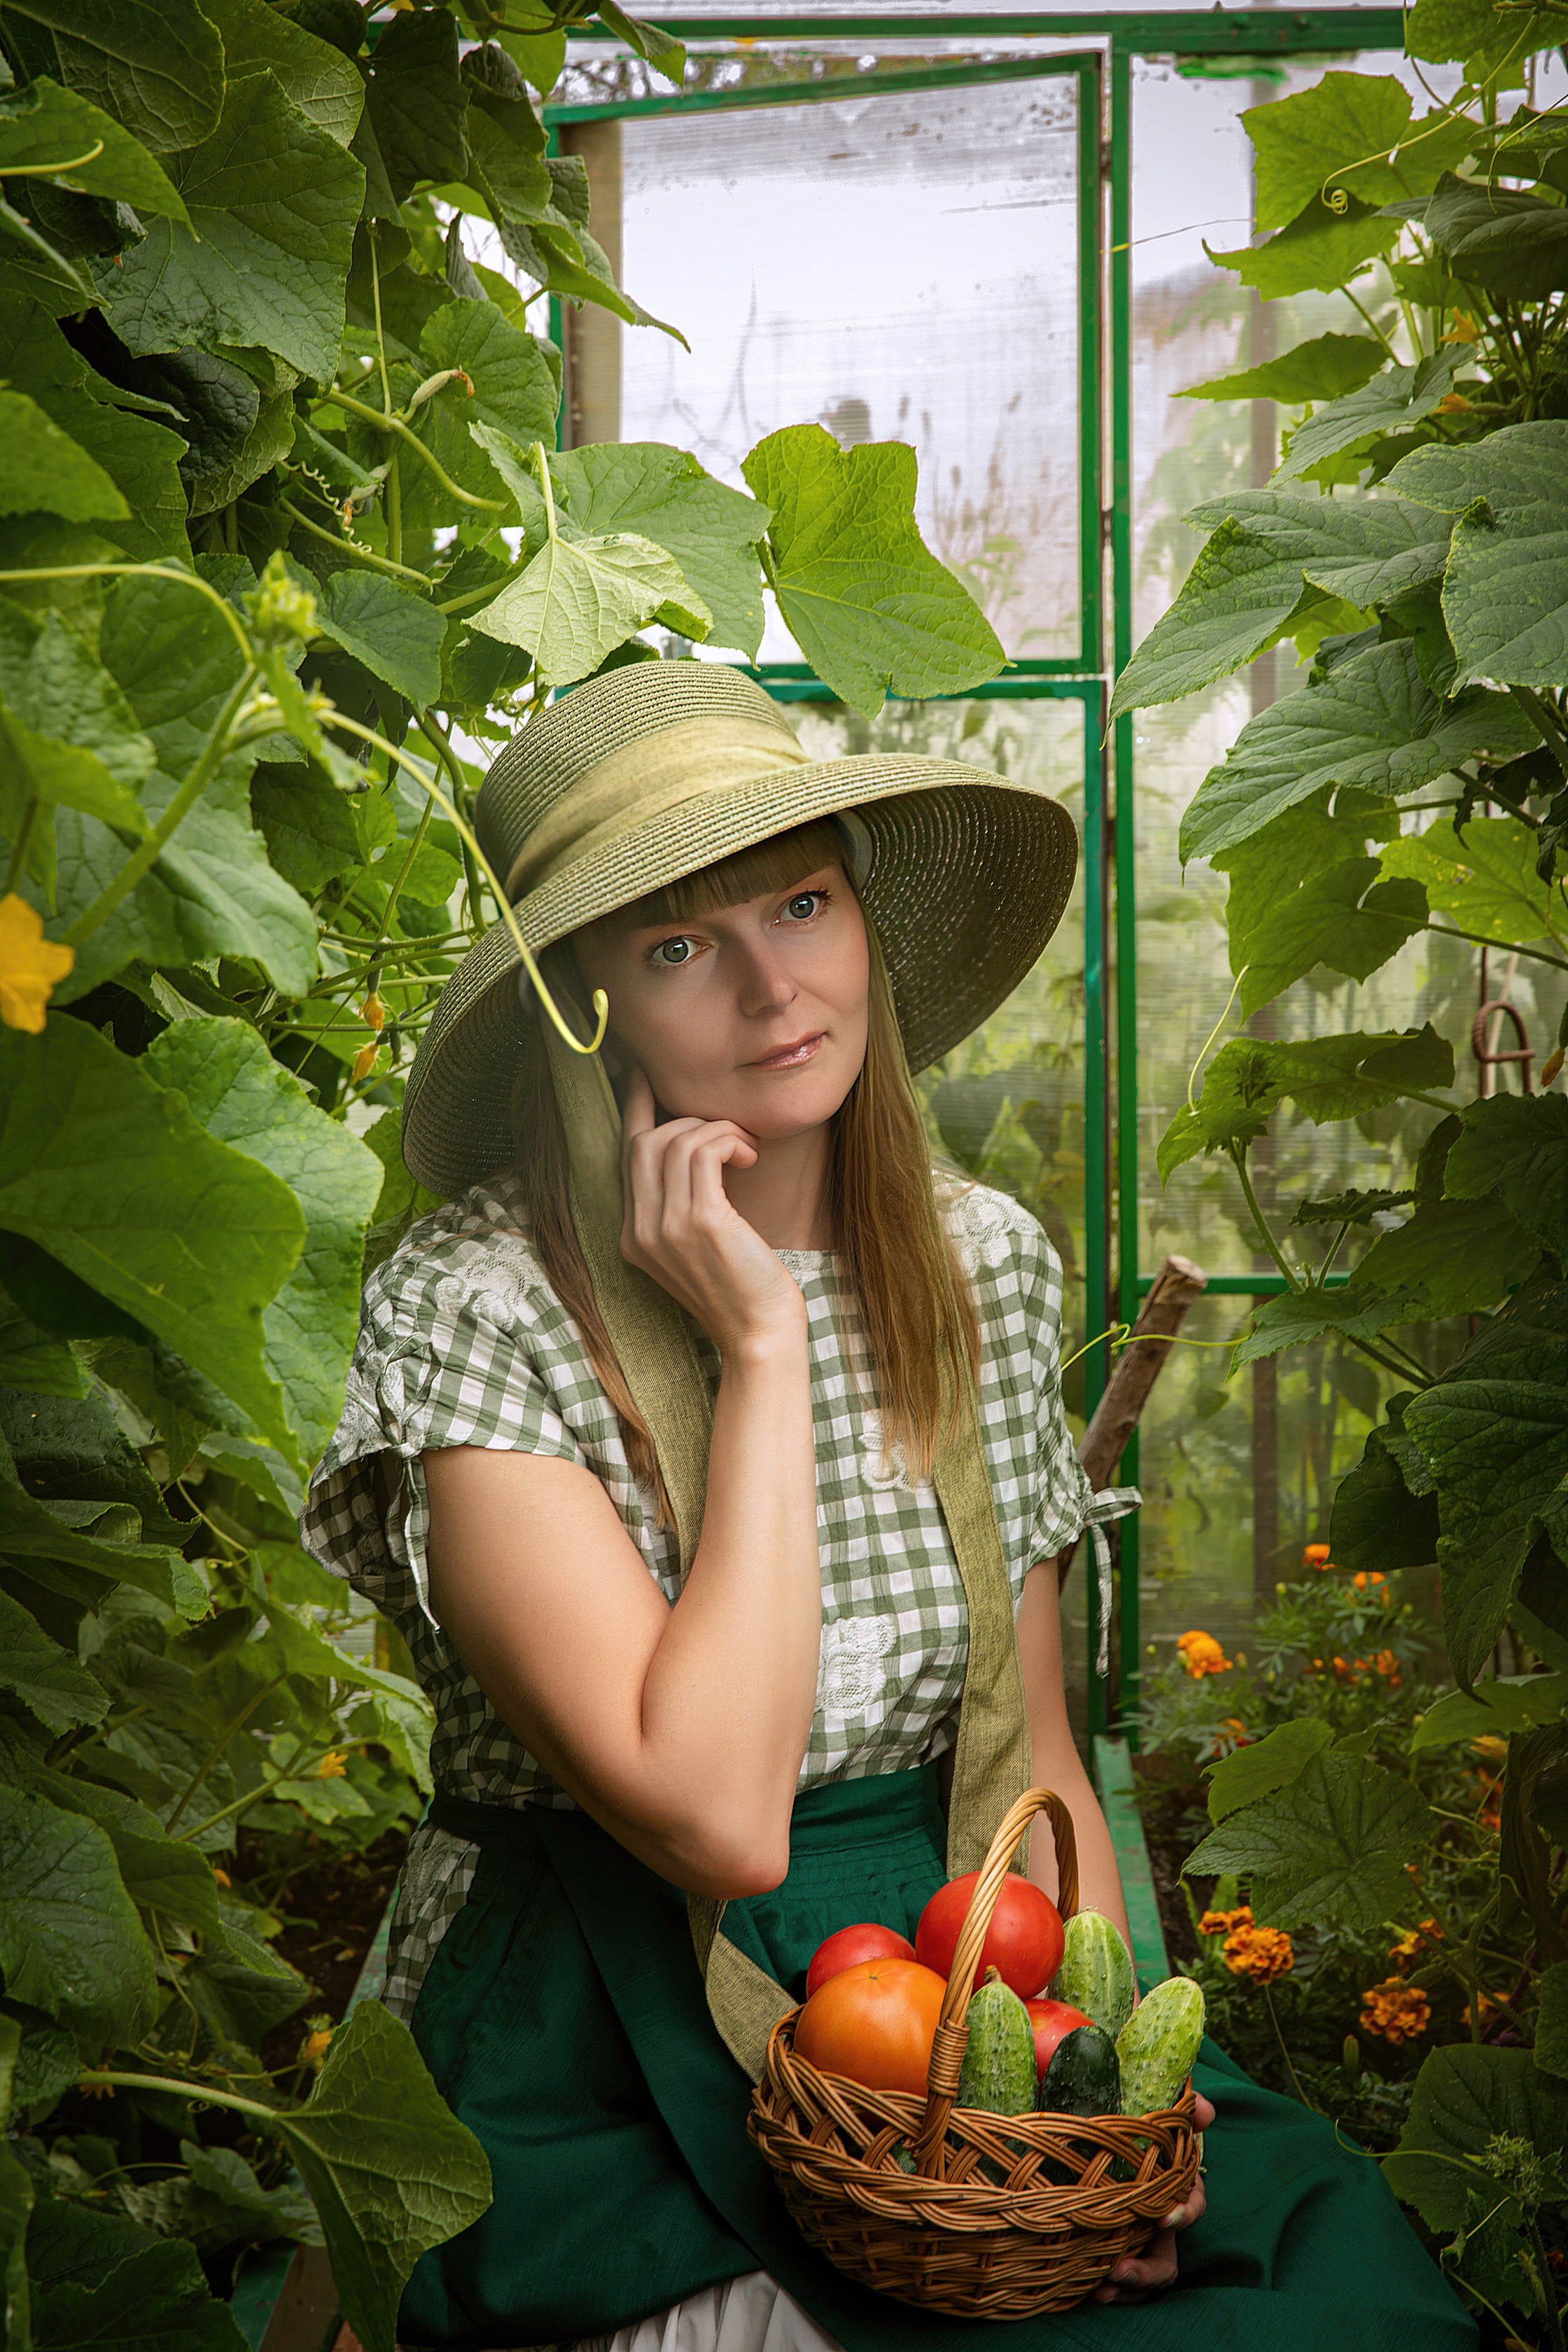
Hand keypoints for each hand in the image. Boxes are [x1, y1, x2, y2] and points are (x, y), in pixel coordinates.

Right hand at [619, 1068, 804, 1355]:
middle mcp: (640, 1230)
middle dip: (686, 1119)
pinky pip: (704, 1150)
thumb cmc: (743, 1287)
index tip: (642, 1073)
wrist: (760, 1335)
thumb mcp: (699, 1244)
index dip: (633, 1107)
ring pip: (675, 1140)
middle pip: (643, 1141)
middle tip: (727, 1130)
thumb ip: (682, 1203)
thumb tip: (693, 1143)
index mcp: (633, 1235)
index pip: (624, 1155)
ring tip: (745, 1149)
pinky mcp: (699, 1222)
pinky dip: (729, 1140)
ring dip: (717, 1130)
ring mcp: (665, 1227)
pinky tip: (749, 1157)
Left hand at [1091, 2092, 1213, 2302]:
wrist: (1084, 2128)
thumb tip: (1205, 2111)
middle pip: (1165, 2259)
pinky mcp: (1108, 2249)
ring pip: (1139, 2276)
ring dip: (1124, 2287)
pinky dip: (1108, 2289)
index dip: (1184, 2213)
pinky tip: (1088, 2289)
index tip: (1163, 2216)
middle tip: (1120, 2269)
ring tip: (1100, 2289)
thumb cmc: (1125, 2121)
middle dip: (1147, 2271)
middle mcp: (1154, 2221)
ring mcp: (1132, 2239)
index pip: (1191, 2205)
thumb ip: (1179, 2108)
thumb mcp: (1149, 2110)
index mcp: (1169, 2188)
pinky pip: (1115, 2281)